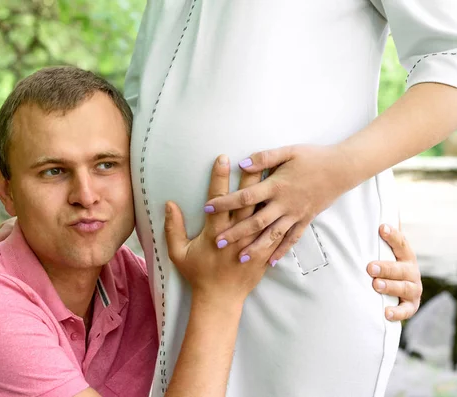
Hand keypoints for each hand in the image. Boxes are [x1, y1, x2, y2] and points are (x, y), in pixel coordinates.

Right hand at [164, 155, 279, 304]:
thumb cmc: (198, 275)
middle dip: (251, 178)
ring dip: (269, 193)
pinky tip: (287, 201)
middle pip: (246, 201)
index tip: (223, 158)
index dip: (220, 177)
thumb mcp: (178, 253)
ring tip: (276, 175)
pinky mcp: (264, 252)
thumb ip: (173, 228)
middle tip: (257, 158)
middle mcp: (236, 235)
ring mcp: (252, 244)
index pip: (219, 199)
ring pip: (264, 213)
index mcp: (215, 232)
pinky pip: (276, 232)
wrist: (220, 299)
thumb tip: (169, 204)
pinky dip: (281, 216)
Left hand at [203, 145, 354, 264]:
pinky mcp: (305, 220)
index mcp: (277, 186)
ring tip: (240, 259)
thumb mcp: (288, 151)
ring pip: (272, 236)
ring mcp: (296, 215)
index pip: (245, 197)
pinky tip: (271, 262)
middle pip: (255, 222)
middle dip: (236, 233)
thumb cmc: (313, 157)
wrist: (342, 169)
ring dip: (256, 248)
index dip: (225, 203)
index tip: (207, 208)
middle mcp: (284, 204)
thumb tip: (241, 163)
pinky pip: (292, 239)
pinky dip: (281, 251)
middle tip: (218, 243)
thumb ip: (263, 158)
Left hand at [367, 224, 421, 321]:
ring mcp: (413, 289)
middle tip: (370, 267)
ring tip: (376, 285)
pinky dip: (397, 312)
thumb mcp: (382, 251)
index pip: (401, 243)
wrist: (396, 292)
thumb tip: (366, 213)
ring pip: (404, 287)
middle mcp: (411, 271)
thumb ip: (377, 238)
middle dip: (386, 267)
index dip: (392, 235)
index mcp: (405, 255)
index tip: (381, 228)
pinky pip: (406, 311)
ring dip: (390, 286)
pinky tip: (386, 312)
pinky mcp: (410, 306)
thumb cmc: (384, 266)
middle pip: (401, 268)